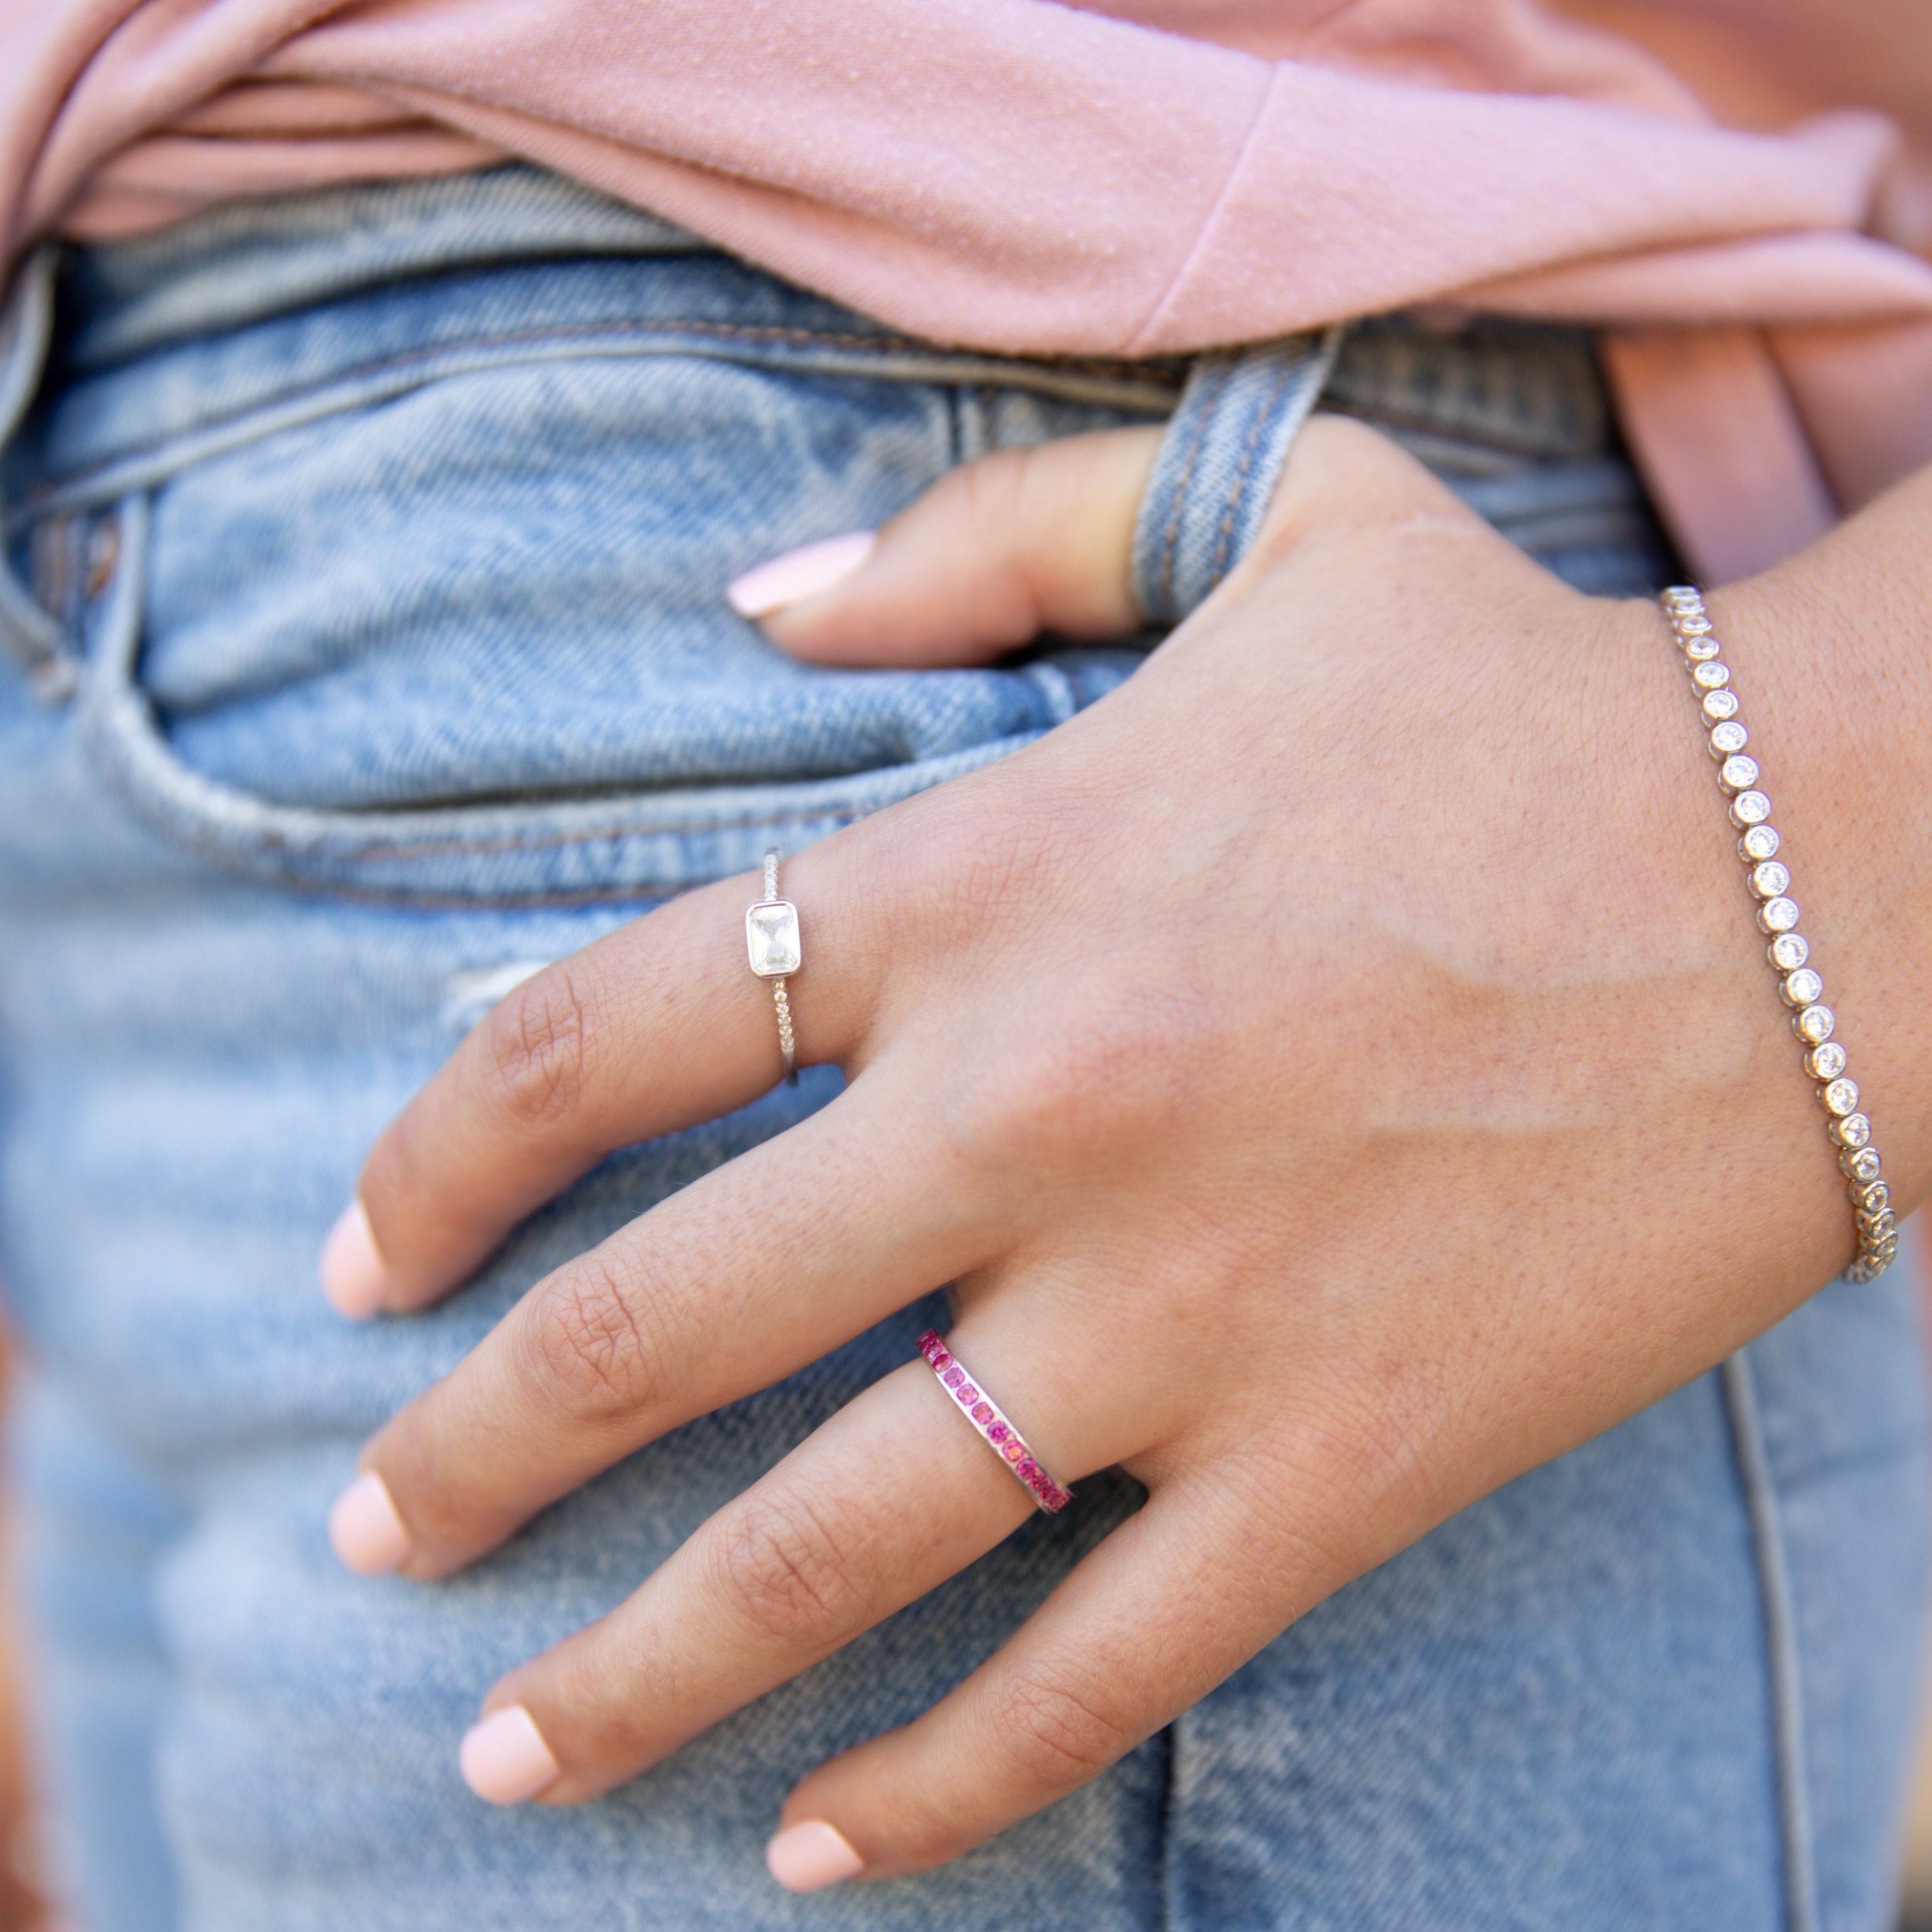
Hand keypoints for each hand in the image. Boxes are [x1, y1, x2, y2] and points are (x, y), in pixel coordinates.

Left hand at [320, 413, 1924, 1888]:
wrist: (1823, 863)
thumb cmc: (1515, 696)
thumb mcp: (1250, 534)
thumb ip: (978, 542)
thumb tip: (755, 607)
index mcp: (988, 887)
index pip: (599, 1038)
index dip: (433, 1155)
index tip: (360, 1249)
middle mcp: (1041, 1111)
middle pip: (650, 1328)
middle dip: (470, 1450)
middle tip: (377, 1526)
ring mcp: (1188, 1313)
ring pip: (830, 1547)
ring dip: (638, 1669)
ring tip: (509, 1746)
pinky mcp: (1348, 1458)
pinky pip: (1092, 1671)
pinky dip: (940, 1784)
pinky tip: (819, 1844)